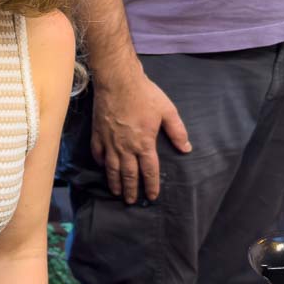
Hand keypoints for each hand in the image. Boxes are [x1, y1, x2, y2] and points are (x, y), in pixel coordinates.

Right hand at [91, 70, 190, 203]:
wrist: (118, 81)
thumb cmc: (144, 95)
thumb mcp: (167, 111)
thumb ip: (177, 131)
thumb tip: (186, 149)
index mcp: (145, 144)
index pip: (149, 171)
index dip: (151, 185)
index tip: (152, 196)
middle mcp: (126, 147)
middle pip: (129, 174)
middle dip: (132, 190)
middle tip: (132, 201)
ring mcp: (110, 142)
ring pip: (112, 168)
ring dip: (115, 182)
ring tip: (117, 192)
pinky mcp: (98, 134)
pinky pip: (98, 154)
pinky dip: (101, 163)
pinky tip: (103, 167)